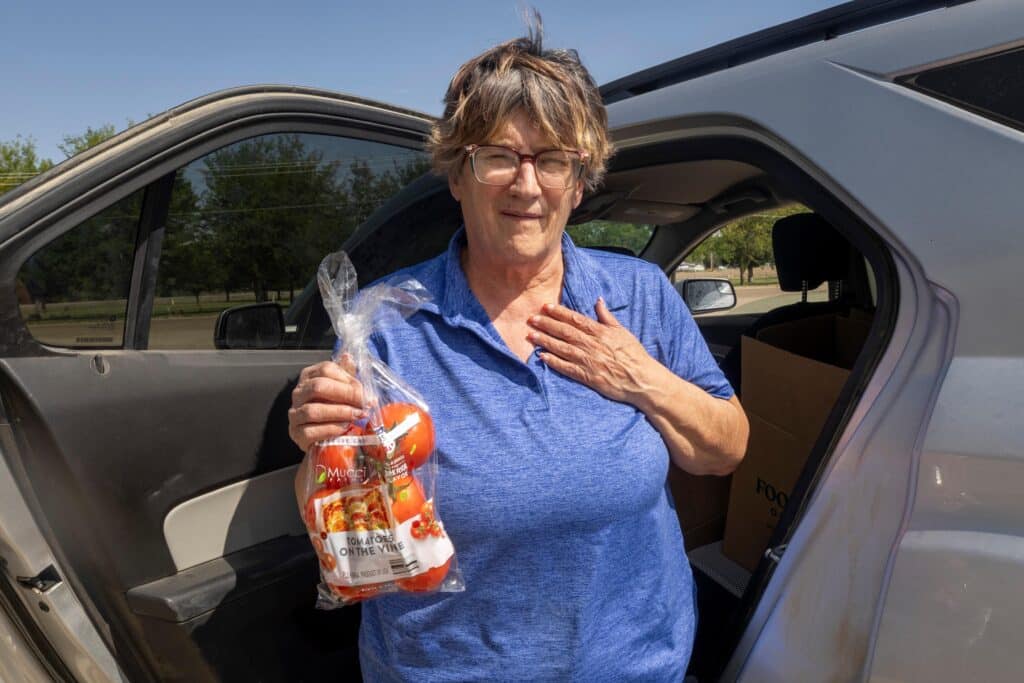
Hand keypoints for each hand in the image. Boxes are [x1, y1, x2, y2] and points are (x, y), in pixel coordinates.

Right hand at [288, 353, 367, 452]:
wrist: (326, 440)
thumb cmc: (335, 411)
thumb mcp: (342, 391)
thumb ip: (346, 376)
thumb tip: (348, 357)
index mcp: (309, 377)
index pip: (326, 369)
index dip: (347, 380)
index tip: (364, 391)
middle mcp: (298, 394)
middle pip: (318, 387)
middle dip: (346, 395)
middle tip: (364, 404)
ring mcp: (295, 414)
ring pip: (313, 410)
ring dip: (340, 413)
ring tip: (357, 416)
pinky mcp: (296, 434)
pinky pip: (311, 431)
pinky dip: (331, 429)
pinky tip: (344, 429)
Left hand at [526, 298, 659, 407]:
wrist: (642, 379)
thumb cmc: (634, 355)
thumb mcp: (622, 331)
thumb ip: (607, 316)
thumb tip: (598, 300)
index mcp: (600, 332)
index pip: (575, 319)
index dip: (558, 312)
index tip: (545, 307)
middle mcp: (592, 344)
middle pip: (565, 332)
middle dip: (546, 324)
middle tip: (531, 318)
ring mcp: (588, 361)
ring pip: (562, 348)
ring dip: (545, 341)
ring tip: (531, 335)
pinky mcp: (587, 376)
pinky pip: (567, 368)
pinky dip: (553, 362)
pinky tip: (541, 357)